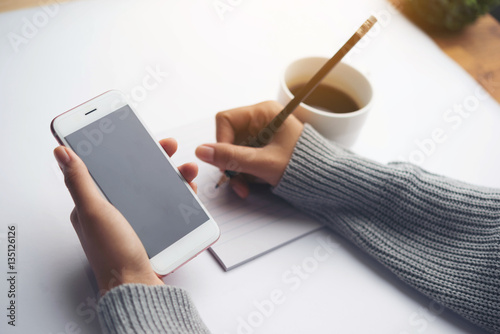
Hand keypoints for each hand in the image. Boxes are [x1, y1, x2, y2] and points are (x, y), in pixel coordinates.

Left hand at [53, 138, 197, 293]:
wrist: (139, 287)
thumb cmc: (114, 253)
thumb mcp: (94, 212)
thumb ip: (80, 181)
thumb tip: (62, 151)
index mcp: (95, 204)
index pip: (109, 167)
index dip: (123, 149)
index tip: (136, 133)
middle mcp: (115, 210)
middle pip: (136, 174)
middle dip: (155, 157)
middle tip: (170, 146)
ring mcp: (136, 220)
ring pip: (156, 188)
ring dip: (173, 175)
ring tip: (187, 170)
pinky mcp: (154, 230)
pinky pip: (168, 206)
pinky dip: (180, 197)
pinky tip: (189, 192)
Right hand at [195, 101, 302, 197]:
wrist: (324, 179)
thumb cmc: (303, 166)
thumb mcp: (264, 163)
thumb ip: (232, 158)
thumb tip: (202, 151)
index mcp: (264, 112)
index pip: (225, 120)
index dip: (221, 142)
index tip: (226, 163)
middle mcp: (261, 120)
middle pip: (228, 138)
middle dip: (230, 163)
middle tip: (236, 181)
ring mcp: (261, 135)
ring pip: (234, 152)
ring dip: (237, 172)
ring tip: (247, 187)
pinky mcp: (262, 148)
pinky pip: (243, 159)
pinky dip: (244, 174)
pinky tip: (252, 184)